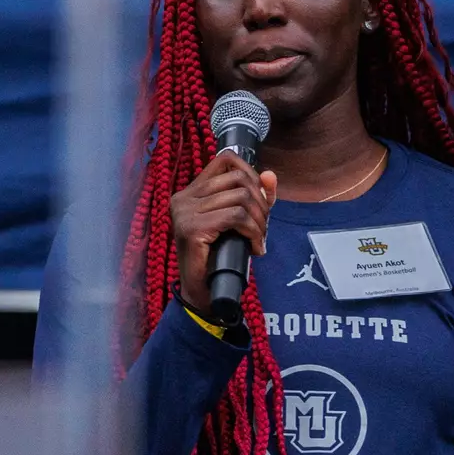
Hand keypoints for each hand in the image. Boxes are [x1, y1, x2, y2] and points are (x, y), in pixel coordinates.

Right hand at [171, 151, 276, 316]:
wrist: (202, 294)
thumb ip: (254, 198)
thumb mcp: (238, 224)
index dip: (251, 172)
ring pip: (240, 198)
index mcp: (190, 193)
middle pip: (237, 179)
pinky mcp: (193, 229)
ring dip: (260, 221)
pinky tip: (255, 247)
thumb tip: (270, 175)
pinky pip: (236, 217)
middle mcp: (183, 199)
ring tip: (260, 239)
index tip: (261, 198)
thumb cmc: (217, 259)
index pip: (224, 160)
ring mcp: (185, 213)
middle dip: (261, 203)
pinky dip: (254, 231)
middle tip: (263, 228)